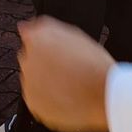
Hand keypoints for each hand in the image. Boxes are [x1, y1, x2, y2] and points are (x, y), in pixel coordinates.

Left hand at [18, 17, 113, 131]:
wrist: (105, 94)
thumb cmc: (95, 65)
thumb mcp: (75, 35)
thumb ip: (47, 28)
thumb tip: (26, 28)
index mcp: (37, 39)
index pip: (30, 37)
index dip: (46, 45)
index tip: (56, 52)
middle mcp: (27, 60)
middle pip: (31, 59)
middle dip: (44, 64)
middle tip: (67, 69)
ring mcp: (29, 83)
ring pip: (33, 80)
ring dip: (45, 81)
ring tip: (69, 84)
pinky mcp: (33, 104)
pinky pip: (37, 99)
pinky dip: (48, 99)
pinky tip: (66, 96)